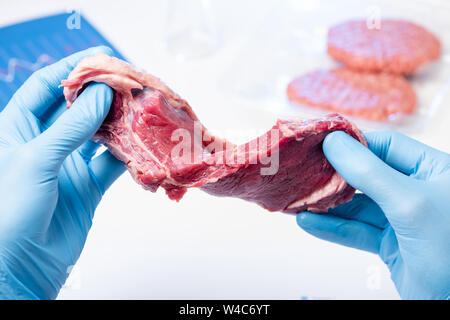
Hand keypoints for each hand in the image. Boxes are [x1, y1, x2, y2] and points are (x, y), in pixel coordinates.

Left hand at [0, 46, 124, 298]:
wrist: (19, 266)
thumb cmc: (9, 212)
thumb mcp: (36, 160)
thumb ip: (71, 127)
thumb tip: (99, 93)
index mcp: (17, 128)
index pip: (45, 87)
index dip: (72, 69)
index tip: (100, 57)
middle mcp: (44, 143)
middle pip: (77, 108)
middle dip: (102, 93)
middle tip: (130, 81)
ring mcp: (68, 164)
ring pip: (99, 134)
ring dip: (119, 122)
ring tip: (141, 108)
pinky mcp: (87, 186)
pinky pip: (111, 163)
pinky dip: (128, 154)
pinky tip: (141, 144)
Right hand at [296, 130, 449, 299]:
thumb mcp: (408, 203)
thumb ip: (368, 172)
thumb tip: (332, 142)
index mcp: (434, 170)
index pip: (386, 146)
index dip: (353, 144)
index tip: (319, 144)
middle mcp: (417, 191)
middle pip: (367, 175)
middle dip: (333, 177)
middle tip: (302, 173)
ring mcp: (402, 219)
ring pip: (357, 206)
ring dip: (327, 205)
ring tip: (296, 200)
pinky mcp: (390, 244)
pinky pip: (356, 231)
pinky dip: (332, 228)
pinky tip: (308, 222)